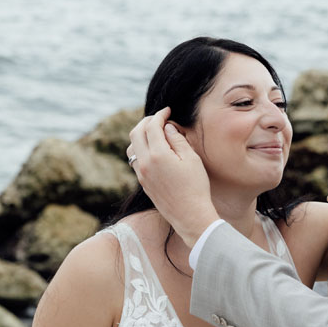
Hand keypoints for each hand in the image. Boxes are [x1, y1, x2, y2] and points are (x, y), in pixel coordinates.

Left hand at [126, 108, 218, 246]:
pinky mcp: (142, 183)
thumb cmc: (195, 187)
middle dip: (147, 122)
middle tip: (160, 118)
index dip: (160, 115)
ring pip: (132, 147)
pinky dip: (140, 148)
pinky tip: (153, 149)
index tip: (168, 111)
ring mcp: (141, 174)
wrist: (190, 215)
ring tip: (155, 133)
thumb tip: (167, 127)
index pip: (152, 126)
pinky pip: (134, 160)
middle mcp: (145, 163)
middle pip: (136, 133)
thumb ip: (177, 139)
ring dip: (140, 135)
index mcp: (158, 155)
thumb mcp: (191, 159)